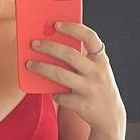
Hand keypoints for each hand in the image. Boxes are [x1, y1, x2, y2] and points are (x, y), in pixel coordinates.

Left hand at [25, 21, 125, 135]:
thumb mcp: (95, 68)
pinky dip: (55, 93)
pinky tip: (52, 91)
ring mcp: (90, 88)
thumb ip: (81, 57)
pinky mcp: (83, 104)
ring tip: (29, 64)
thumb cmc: (97, 85)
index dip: (73, 28)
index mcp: (101, 59)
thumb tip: (52, 43)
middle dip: (49, 47)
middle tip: (33, 44)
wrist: (110, 114)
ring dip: (42, 68)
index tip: (56, 24)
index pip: (89, 37)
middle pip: (69, 54)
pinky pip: (61, 96)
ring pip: (60, 75)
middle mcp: (97, 72)